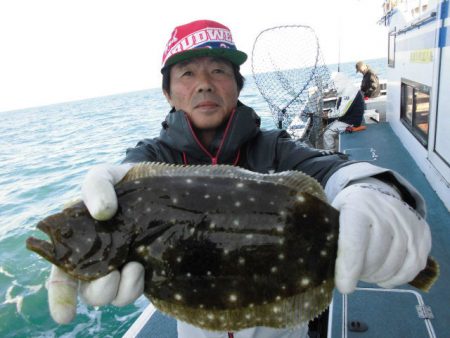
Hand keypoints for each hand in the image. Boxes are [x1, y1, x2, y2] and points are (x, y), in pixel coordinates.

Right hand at [47, 163, 144, 323]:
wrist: (153, 181)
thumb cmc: (119, 181)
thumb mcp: (103, 175)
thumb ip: (95, 187)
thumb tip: (102, 211)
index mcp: (78, 243)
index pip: (62, 276)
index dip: (61, 298)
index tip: (65, 315)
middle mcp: (98, 260)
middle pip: (90, 292)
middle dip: (99, 291)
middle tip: (112, 271)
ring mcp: (122, 265)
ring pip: (115, 296)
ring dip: (122, 289)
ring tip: (135, 266)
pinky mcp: (144, 267)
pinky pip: (136, 289)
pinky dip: (137, 284)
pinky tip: (142, 266)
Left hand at [332, 182, 430, 293]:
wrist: (376, 196)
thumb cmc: (348, 211)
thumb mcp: (333, 217)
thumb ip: (330, 239)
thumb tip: (323, 269)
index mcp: (358, 206)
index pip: (355, 243)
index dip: (349, 269)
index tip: (344, 287)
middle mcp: (385, 213)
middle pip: (375, 259)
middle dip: (361, 273)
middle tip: (352, 273)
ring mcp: (407, 223)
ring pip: (393, 266)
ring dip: (377, 277)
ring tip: (366, 273)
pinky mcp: (422, 234)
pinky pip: (411, 268)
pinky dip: (396, 278)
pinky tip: (384, 276)